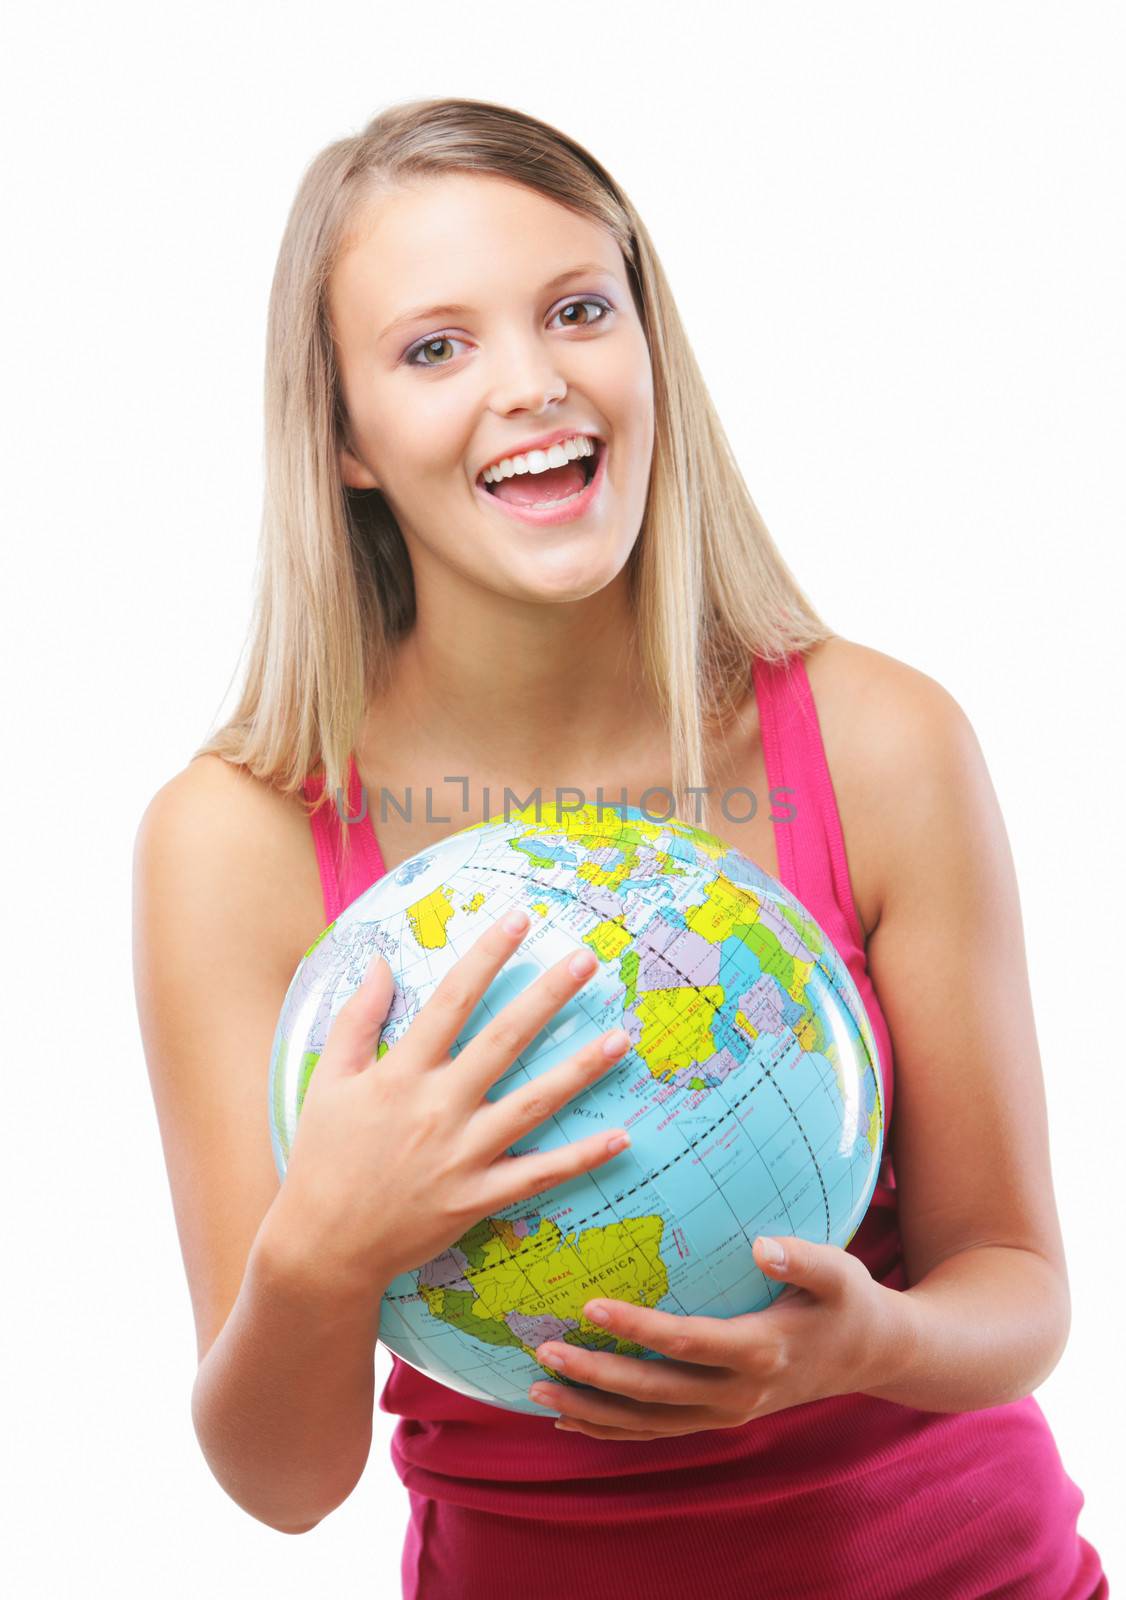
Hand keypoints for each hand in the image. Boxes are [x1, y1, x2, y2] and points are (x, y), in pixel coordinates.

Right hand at [276, 909, 633, 1291]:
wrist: (322, 1246)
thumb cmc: (323, 1157)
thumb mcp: (328, 1080)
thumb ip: (357, 1018)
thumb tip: (378, 961)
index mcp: (401, 1073)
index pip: (452, 1000)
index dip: (487, 955)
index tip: (520, 920)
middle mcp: (438, 1107)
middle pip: (504, 1040)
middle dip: (548, 996)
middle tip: (586, 960)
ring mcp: (463, 1155)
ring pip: (534, 1103)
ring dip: (581, 1068)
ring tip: (622, 1038)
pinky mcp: (478, 1198)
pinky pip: (538, 1174)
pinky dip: (581, 1158)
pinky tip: (621, 1138)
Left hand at [527, 1234, 905, 1438]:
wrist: (869, 1356)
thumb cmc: (848, 1302)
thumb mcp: (839, 1273)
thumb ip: (802, 1258)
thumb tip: (762, 1244)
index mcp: (761, 1350)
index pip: (687, 1341)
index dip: (637, 1328)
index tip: (591, 1306)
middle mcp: (739, 1393)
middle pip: (655, 1392)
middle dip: (596, 1377)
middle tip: (545, 1354)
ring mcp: (726, 1413)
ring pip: (648, 1422)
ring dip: (591, 1411)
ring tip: (537, 1391)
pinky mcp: (717, 1419)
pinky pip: (656, 1433)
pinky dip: (611, 1431)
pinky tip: (568, 1422)